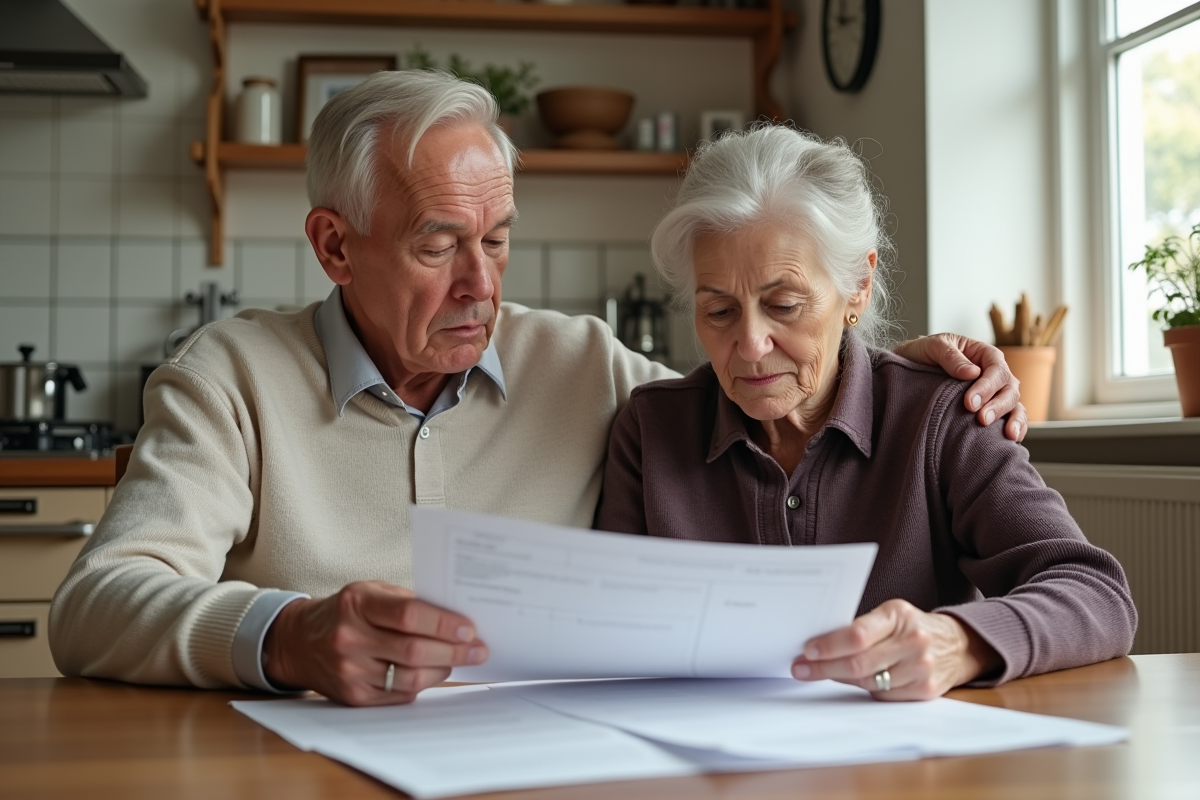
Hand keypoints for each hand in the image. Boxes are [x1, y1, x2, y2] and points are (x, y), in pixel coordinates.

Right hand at [262, 580, 486, 705]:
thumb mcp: (371, 592)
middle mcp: (349, 639)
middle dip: (454, 651)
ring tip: (458, 659)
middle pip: (414, 651)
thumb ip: (409, 601)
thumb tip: (456, 618)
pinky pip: (400, 694)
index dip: (443, 623)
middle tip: (478, 649)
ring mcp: (350, 672)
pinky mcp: (353, 697)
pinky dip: (422, 684)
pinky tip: (433, 671)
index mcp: (357, 604)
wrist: (300, 642)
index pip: (408, 615)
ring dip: (442, 669)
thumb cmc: (346, 611)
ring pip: (411, 678)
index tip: (469, 628)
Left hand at [790, 599, 1000, 700]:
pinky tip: (851, 681)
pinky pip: (882, 695)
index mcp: (899, 615)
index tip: (807, 650)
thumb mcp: (890, 614)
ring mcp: (921, 668)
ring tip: (819, 673)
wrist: (958, 644)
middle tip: (800, 669)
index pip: (858, 634)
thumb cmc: (911, 626)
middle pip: (859, 663)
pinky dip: (863, 689)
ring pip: (868, 682)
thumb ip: (861, 627)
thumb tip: (819, 645)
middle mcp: (913, 641)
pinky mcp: (925, 690)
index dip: (829, 645)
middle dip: (823, 667)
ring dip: (839, 679)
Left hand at [892, 333, 1027, 441]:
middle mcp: (994, 374)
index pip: (996, 369)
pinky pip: (1011, 418)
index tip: (970, 402)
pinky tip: (1012, 440)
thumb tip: (972, 373)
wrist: (907, 369)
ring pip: (1014, 405)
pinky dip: (1017, 428)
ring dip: (1013, 419)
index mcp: (984, 355)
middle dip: (998, 405)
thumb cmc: (923, 354)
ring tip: (1008, 435)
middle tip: (982, 419)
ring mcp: (994, 393)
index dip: (987, 386)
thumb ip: (950, 356)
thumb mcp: (932, 347)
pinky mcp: (990, 410)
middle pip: (1009, 389)